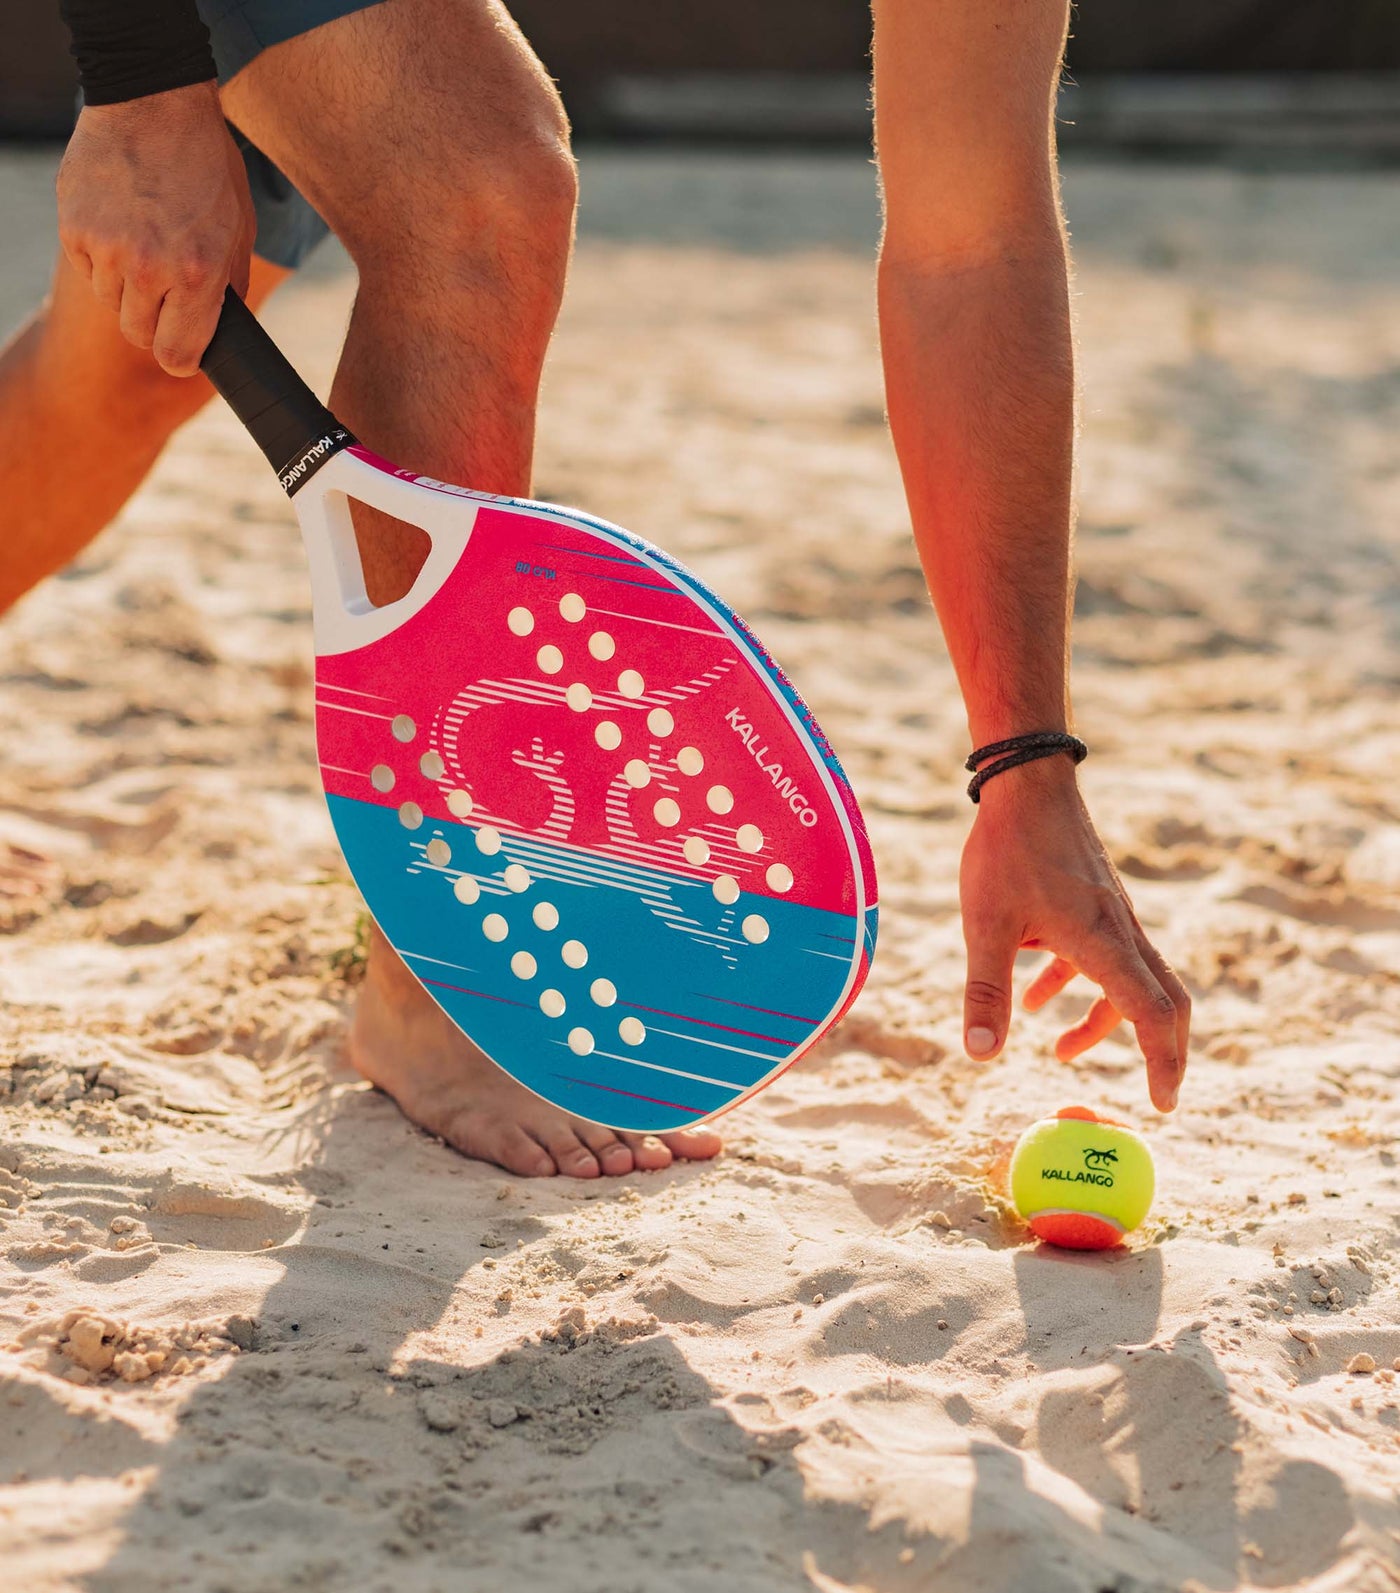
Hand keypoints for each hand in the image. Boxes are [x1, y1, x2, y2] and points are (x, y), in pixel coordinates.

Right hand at [57, 82, 255, 376]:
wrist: (153, 102)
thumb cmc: (206, 165)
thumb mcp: (238, 228)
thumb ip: (228, 284)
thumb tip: (220, 328)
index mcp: (196, 273)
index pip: (176, 354)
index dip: (181, 358)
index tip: (182, 350)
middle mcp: (148, 268)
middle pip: (139, 335)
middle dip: (155, 324)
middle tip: (167, 295)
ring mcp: (106, 248)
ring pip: (111, 303)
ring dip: (127, 290)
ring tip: (145, 246)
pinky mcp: (73, 228)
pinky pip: (88, 269)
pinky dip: (102, 259)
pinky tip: (120, 225)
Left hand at [958, 755, 1190, 1110]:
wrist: (1025, 781)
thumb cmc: (1007, 849)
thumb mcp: (986, 925)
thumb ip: (986, 990)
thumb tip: (982, 1055)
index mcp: (1103, 941)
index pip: (1152, 1014)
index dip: (1163, 1063)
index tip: (1161, 1106)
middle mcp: (1120, 930)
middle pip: (1164, 1001)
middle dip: (1160, 1050)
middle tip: (1151, 1091)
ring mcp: (1110, 913)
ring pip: (1130, 979)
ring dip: (1104, 1020)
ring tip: (1059, 1052)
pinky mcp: (1094, 899)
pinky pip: (1102, 954)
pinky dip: (1079, 984)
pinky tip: (1033, 996)